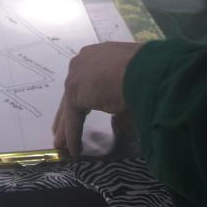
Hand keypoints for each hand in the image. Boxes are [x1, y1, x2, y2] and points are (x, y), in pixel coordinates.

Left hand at [52, 41, 143, 155]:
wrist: (145, 69)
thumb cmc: (145, 74)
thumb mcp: (132, 87)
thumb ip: (120, 106)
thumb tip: (116, 126)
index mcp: (98, 56)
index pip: (87, 80)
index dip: (84, 97)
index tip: (82, 109)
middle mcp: (83, 62)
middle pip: (73, 93)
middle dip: (67, 113)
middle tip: (61, 129)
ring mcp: (76, 75)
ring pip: (69, 107)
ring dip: (65, 127)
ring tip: (61, 144)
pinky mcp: (75, 92)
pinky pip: (73, 118)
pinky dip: (73, 135)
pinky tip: (74, 150)